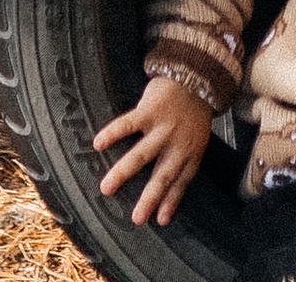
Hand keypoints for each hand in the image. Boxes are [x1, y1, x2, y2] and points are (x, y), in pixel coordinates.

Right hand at [93, 76, 212, 226]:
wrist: (197, 75)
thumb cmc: (193, 112)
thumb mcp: (197, 139)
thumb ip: (183, 161)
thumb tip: (169, 190)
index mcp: (190, 152)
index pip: (180, 182)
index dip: (171, 201)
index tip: (159, 221)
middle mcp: (177, 143)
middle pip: (163, 175)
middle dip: (149, 198)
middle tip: (136, 218)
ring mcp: (164, 127)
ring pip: (142, 153)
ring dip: (123, 171)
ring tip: (106, 188)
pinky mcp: (151, 109)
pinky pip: (129, 123)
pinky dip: (113, 133)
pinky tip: (98, 143)